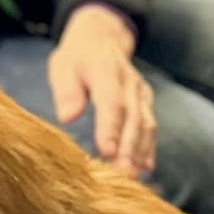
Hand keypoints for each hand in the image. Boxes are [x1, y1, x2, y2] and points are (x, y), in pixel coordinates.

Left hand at [47, 5, 155, 177]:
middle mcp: (129, 82)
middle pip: (133, 118)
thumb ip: (66, 91)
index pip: (112, 103)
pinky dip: (149, 147)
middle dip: (130, 148)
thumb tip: (68, 117)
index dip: (111, 128)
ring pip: (146, 123)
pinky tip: (145, 167)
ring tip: (134, 177)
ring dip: (140, 151)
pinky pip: (150, 125)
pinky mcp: (145, 100)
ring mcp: (140, 91)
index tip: (108, 152)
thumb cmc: (76, 57)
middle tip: (123, 175)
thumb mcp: (62, 65)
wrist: (102, 36)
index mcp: (106, 71)